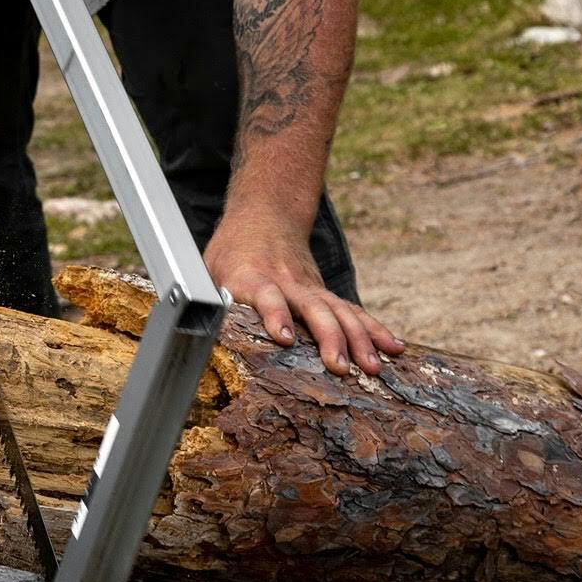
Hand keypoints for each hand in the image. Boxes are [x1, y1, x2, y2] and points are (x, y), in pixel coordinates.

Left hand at [204, 217, 404, 378]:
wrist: (263, 214)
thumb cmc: (230, 252)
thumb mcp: (207, 270)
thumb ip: (205, 299)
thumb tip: (187, 329)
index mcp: (252, 277)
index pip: (266, 295)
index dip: (275, 314)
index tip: (283, 337)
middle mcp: (286, 282)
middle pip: (312, 307)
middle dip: (329, 337)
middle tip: (341, 367)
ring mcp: (309, 287)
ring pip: (338, 311)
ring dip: (358, 339)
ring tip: (374, 367)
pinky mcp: (323, 293)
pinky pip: (351, 312)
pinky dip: (374, 329)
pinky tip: (394, 347)